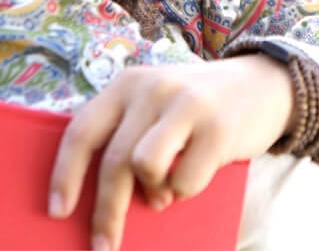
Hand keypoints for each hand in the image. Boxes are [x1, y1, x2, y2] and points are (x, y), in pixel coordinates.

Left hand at [48, 54, 294, 250]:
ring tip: (162, 195)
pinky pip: (186, 180)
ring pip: (145, 168)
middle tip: (102, 245)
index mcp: (126, 84)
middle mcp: (150, 89)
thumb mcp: (153, 104)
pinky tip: (196, 175)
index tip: (57, 211)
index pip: (82, 131)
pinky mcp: (216, 127)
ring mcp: (184, 105)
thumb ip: (126, 133)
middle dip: (105, 211)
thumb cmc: (193, 106)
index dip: (64, 173)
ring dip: (152, 194)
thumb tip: (92, 196)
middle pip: (113, 161)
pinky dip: (186, 191)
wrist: (260, 84)